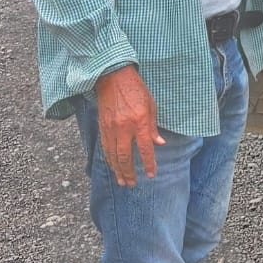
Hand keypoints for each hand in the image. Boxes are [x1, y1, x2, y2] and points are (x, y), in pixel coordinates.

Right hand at [94, 65, 164, 186]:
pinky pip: (106, 148)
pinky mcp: (103, 127)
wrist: (113, 78)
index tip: (151, 175)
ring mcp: (111, 128)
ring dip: (118, 170)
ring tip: (122, 181)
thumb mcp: (151, 105)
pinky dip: (109, 160)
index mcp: (139, 122)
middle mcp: (124, 128)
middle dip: (129, 173)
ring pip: (113, 155)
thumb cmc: (136, 90)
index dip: (149, 164)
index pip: (145, 148)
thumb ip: (153, 127)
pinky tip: (113, 167)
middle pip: (126, 157)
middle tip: (133, 184)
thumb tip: (159, 144)